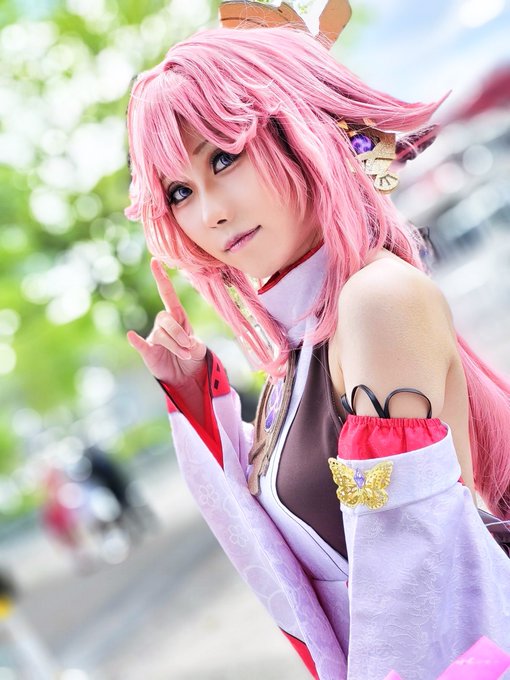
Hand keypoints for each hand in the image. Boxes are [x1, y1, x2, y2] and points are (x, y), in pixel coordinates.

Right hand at [127, 258, 206, 388]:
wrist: (185, 375)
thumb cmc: (191, 354)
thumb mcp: (198, 348)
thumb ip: (195, 344)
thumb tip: (189, 343)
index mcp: (177, 316)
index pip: (167, 294)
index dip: (162, 278)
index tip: (155, 261)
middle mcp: (163, 324)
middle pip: (166, 318)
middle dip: (178, 332)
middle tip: (188, 346)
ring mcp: (154, 337)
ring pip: (161, 334)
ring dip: (175, 345)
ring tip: (185, 355)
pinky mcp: (148, 351)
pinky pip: (141, 344)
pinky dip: (136, 340)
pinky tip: (131, 335)